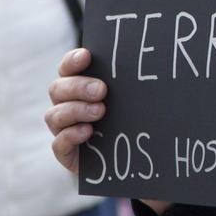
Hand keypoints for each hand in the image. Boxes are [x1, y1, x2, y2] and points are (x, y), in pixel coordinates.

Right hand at [44, 50, 170, 213]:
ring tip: (100, 112)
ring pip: (54, 115)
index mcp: (80, 86)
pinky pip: (58, 143)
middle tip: (102, 90)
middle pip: (58, 89)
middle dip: (78, 87)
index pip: (68, 68)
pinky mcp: (66, 152)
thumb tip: (161, 66)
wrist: (137, 159)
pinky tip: (88, 132)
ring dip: (75, 110)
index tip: (87, 56)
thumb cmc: (137, 120)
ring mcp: (64, 128)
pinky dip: (71, 136)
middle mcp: (67, 104)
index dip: (72, 61)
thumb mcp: (138, 100)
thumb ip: (138, 84)